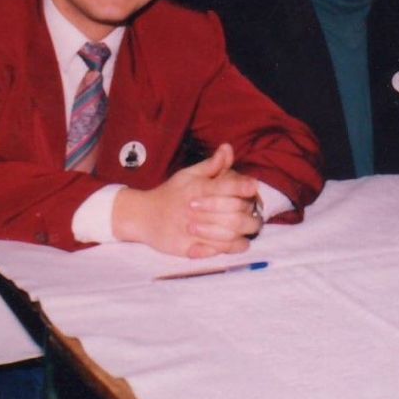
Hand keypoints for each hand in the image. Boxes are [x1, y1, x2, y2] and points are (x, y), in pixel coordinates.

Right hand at [112, 143, 262, 257]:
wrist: (142, 216)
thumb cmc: (171, 193)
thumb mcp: (188, 175)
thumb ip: (211, 165)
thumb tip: (228, 148)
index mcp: (196, 189)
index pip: (224, 186)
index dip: (242, 185)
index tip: (253, 186)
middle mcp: (194, 209)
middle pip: (231, 214)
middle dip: (249, 214)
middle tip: (256, 214)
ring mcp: (190, 230)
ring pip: (227, 234)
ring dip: (244, 232)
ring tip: (250, 230)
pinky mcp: (186, 248)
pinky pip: (215, 250)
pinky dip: (231, 248)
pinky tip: (239, 243)